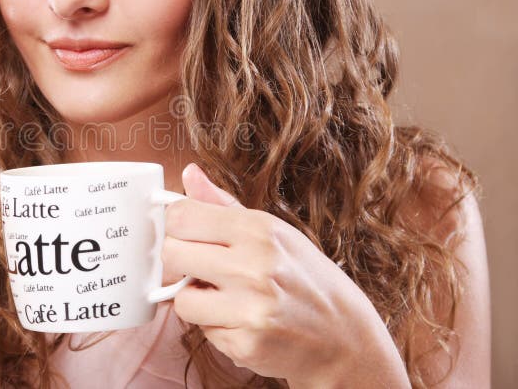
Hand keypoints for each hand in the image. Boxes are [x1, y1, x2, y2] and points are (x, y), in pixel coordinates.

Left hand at [161, 163, 408, 386]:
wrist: (345, 338)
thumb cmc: (306, 278)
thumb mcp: (274, 232)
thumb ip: (223, 204)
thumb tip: (188, 173)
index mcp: (258, 230)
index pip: (181, 215)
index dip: (175, 225)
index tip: (185, 234)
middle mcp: (253, 266)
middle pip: (172, 253)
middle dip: (180, 262)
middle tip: (202, 268)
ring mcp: (249, 308)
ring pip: (180, 299)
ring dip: (196, 300)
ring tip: (225, 298)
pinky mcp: (245, 344)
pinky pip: (201, 330)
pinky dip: (215, 327)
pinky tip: (241, 321)